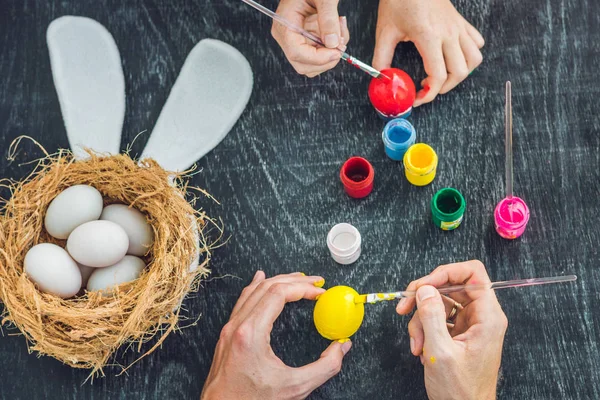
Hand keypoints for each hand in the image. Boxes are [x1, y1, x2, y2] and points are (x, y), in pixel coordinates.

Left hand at [201, 271, 351, 399]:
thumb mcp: (295, 388)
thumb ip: (325, 367)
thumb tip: (342, 347)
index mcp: (251, 333)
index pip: (278, 294)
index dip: (302, 288)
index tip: (320, 291)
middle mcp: (237, 326)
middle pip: (267, 287)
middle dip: (294, 281)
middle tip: (315, 281)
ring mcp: (229, 328)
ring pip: (253, 291)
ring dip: (277, 281)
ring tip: (297, 278)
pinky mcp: (227, 334)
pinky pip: (242, 301)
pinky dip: (256, 287)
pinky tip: (261, 279)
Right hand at [271, 0, 349, 76]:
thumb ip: (328, 18)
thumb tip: (332, 43)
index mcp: (284, 23)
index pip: (296, 52)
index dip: (318, 58)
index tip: (336, 51)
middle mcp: (286, 35)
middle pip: (303, 64)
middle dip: (326, 59)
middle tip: (341, 42)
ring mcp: (295, 40)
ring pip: (312, 65)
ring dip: (331, 55)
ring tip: (340, 31)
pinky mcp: (305, 41)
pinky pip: (318, 56)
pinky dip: (332, 50)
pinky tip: (337, 31)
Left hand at [373, 0, 484, 105]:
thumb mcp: (385, 30)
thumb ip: (382, 57)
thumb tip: (381, 78)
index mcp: (429, 37)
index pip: (438, 76)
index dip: (428, 94)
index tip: (417, 98)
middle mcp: (448, 33)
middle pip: (459, 72)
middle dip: (444, 88)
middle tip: (427, 89)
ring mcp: (458, 27)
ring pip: (474, 59)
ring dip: (460, 73)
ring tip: (442, 75)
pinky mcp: (461, 22)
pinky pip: (476, 43)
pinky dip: (469, 55)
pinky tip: (453, 57)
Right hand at [396, 261, 507, 399]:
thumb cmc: (461, 391)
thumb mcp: (440, 352)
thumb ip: (431, 316)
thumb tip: (425, 289)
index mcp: (488, 317)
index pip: (473, 274)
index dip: (446, 272)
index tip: (424, 284)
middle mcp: (482, 316)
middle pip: (451, 286)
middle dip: (425, 296)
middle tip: (405, 306)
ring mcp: (471, 324)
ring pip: (440, 302)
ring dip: (421, 319)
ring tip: (416, 342)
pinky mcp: (460, 333)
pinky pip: (438, 317)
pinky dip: (424, 329)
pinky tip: (420, 346)